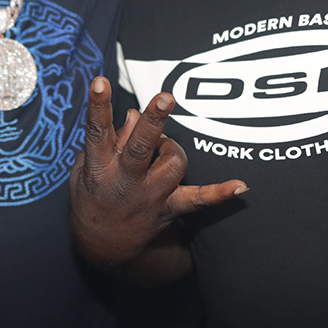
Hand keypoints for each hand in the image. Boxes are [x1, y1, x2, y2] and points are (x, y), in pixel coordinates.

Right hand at [70, 77, 245, 268]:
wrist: (103, 245)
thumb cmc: (94, 193)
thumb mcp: (87, 166)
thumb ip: (111, 138)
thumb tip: (134, 113)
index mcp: (99, 167)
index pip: (96, 131)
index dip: (98, 106)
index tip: (100, 81)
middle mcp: (125, 182)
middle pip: (140, 148)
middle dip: (152, 123)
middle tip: (165, 99)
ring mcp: (149, 196)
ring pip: (173, 163)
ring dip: (172, 147)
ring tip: (161, 147)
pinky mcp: (169, 208)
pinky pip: (198, 199)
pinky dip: (220, 193)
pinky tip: (240, 186)